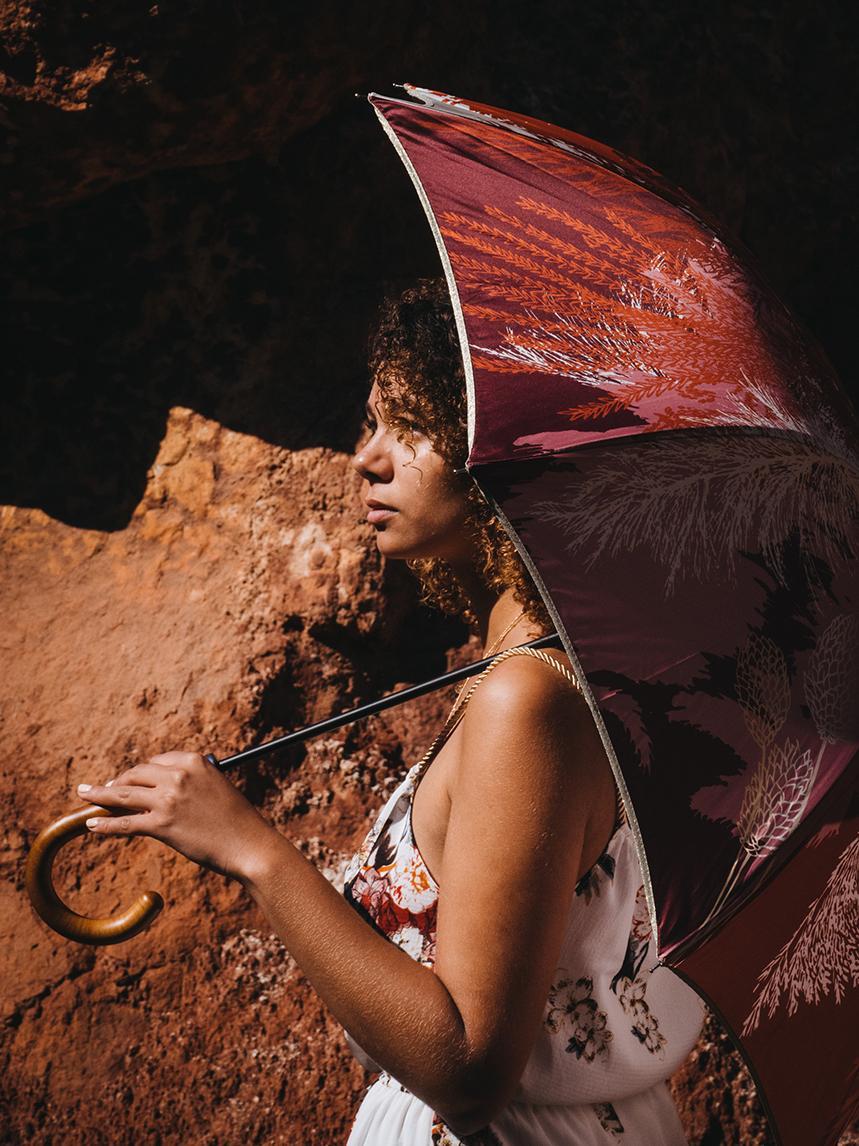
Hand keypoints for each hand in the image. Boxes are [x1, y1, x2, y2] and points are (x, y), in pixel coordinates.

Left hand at [76, 752, 276, 882]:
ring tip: (85, 795)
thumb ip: (191, 783)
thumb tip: (163, 790)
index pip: (155, 761)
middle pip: (136, 774)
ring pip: (123, 795)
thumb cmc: (236, 821)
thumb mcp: (216, 788)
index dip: (139, 773)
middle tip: (103, 790)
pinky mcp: (162, 825)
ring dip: (99, 795)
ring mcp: (168, 799)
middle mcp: (179, 775)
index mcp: (194, 761)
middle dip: (117, 782)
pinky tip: (93, 825)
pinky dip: (106, 825)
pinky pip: (125, 823)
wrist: (249, 845)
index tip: (130, 780)